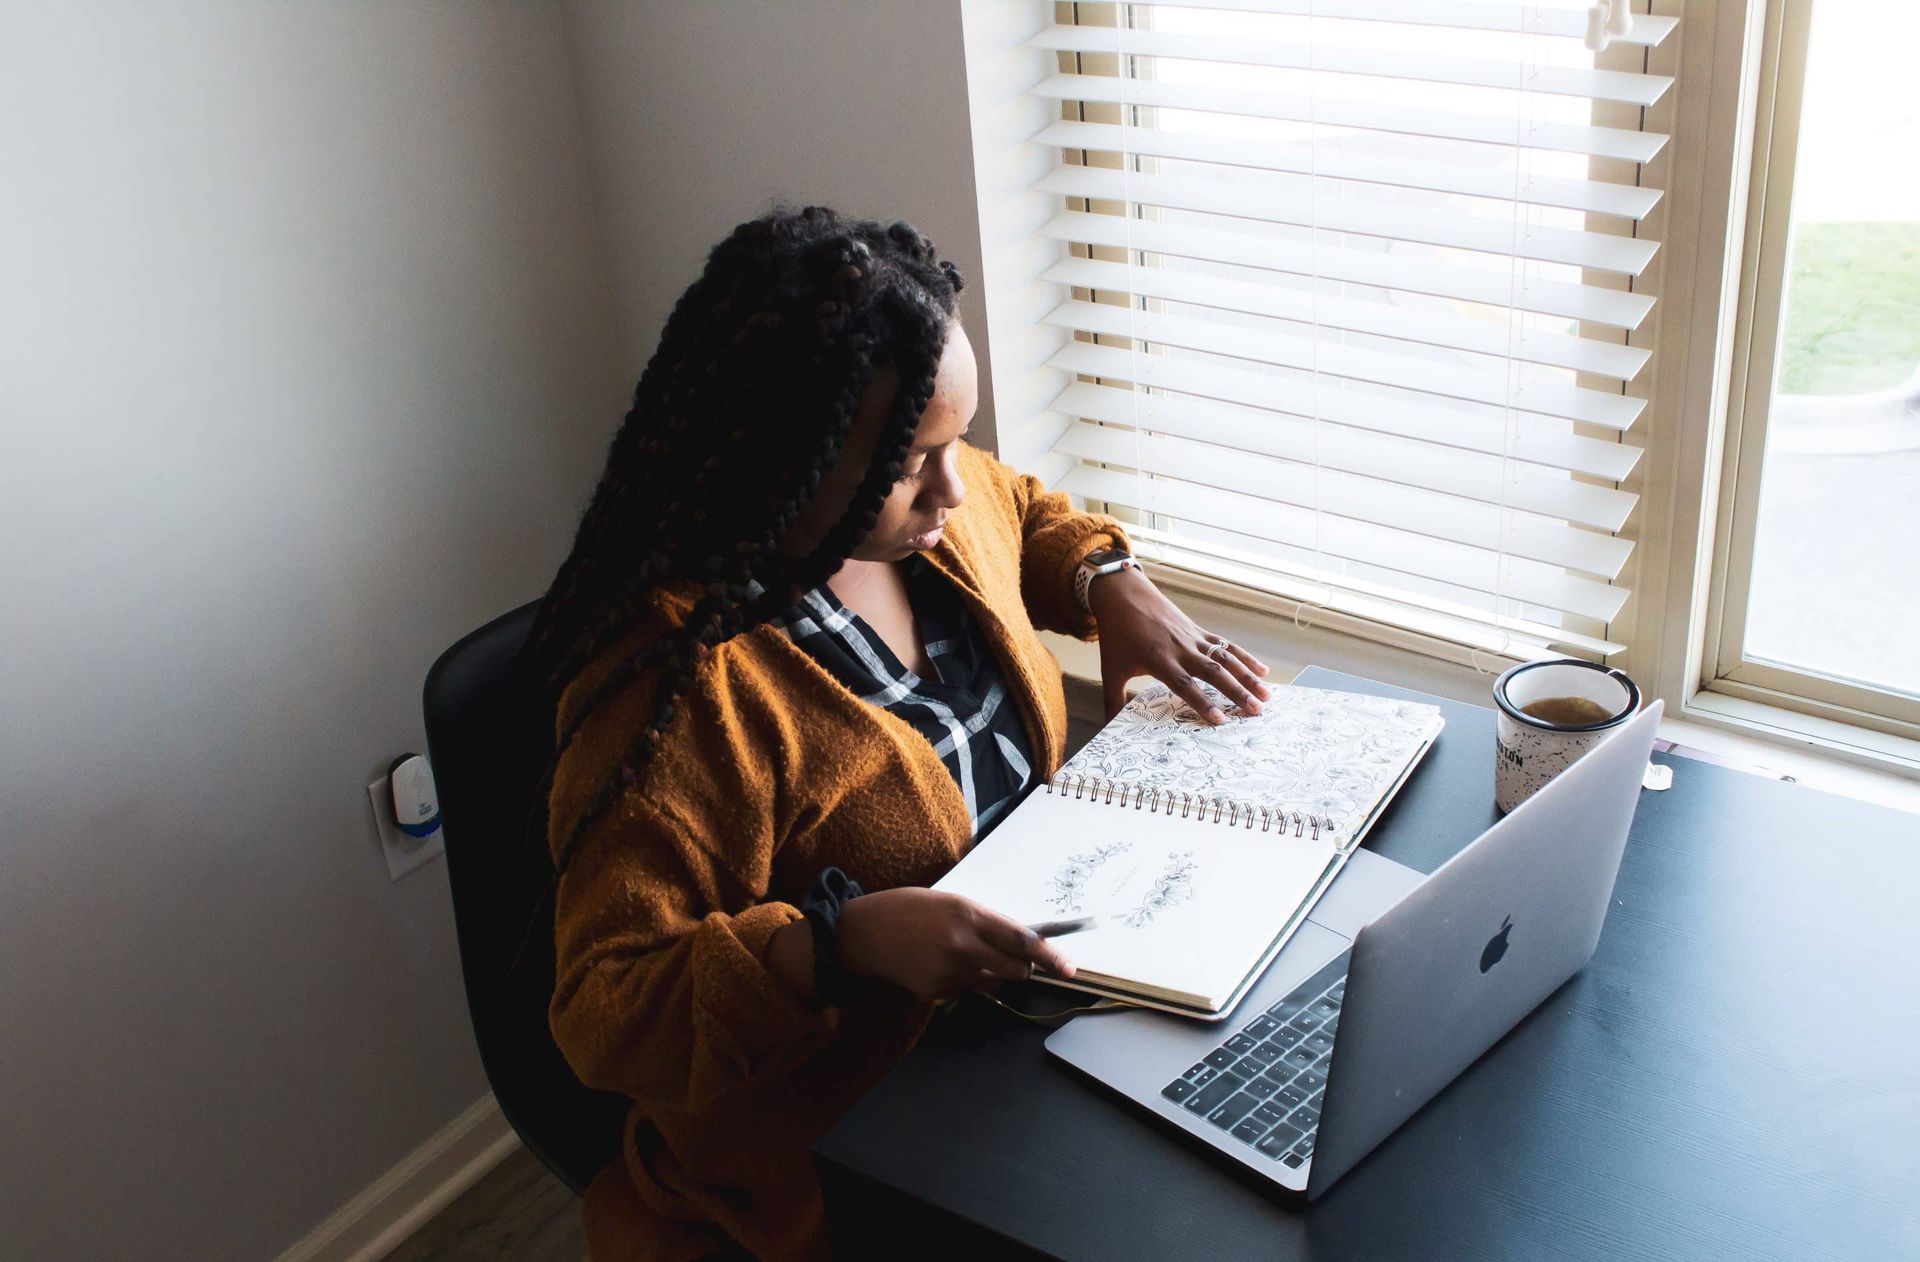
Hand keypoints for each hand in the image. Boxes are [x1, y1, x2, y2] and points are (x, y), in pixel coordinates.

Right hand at [838, 888, 1075, 1002]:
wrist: (862, 934)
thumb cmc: (905, 909)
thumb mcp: (949, 903)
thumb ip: (982, 921)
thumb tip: (1016, 941)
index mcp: (968, 913)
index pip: (1021, 940)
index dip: (1049, 955)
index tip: (1069, 966)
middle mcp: (963, 944)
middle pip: (1016, 968)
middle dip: (1023, 967)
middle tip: (1017, 960)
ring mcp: (950, 971)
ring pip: (992, 982)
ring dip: (989, 973)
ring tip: (957, 954)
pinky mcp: (937, 991)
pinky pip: (966, 991)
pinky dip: (962, 982)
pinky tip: (937, 965)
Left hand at [1088, 568, 1270, 724]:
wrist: (1123, 595)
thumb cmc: (1117, 635)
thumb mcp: (1111, 668)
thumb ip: (1113, 700)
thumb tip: (1108, 728)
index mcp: (1158, 660)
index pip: (1184, 685)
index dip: (1202, 702)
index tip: (1220, 720)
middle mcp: (1180, 648)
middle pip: (1213, 673)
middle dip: (1237, 693)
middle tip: (1257, 711)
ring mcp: (1192, 638)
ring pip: (1226, 658)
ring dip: (1248, 676)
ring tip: (1267, 695)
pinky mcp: (1199, 630)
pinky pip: (1226, 645)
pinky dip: (1245, 657)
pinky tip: (1263, 670)